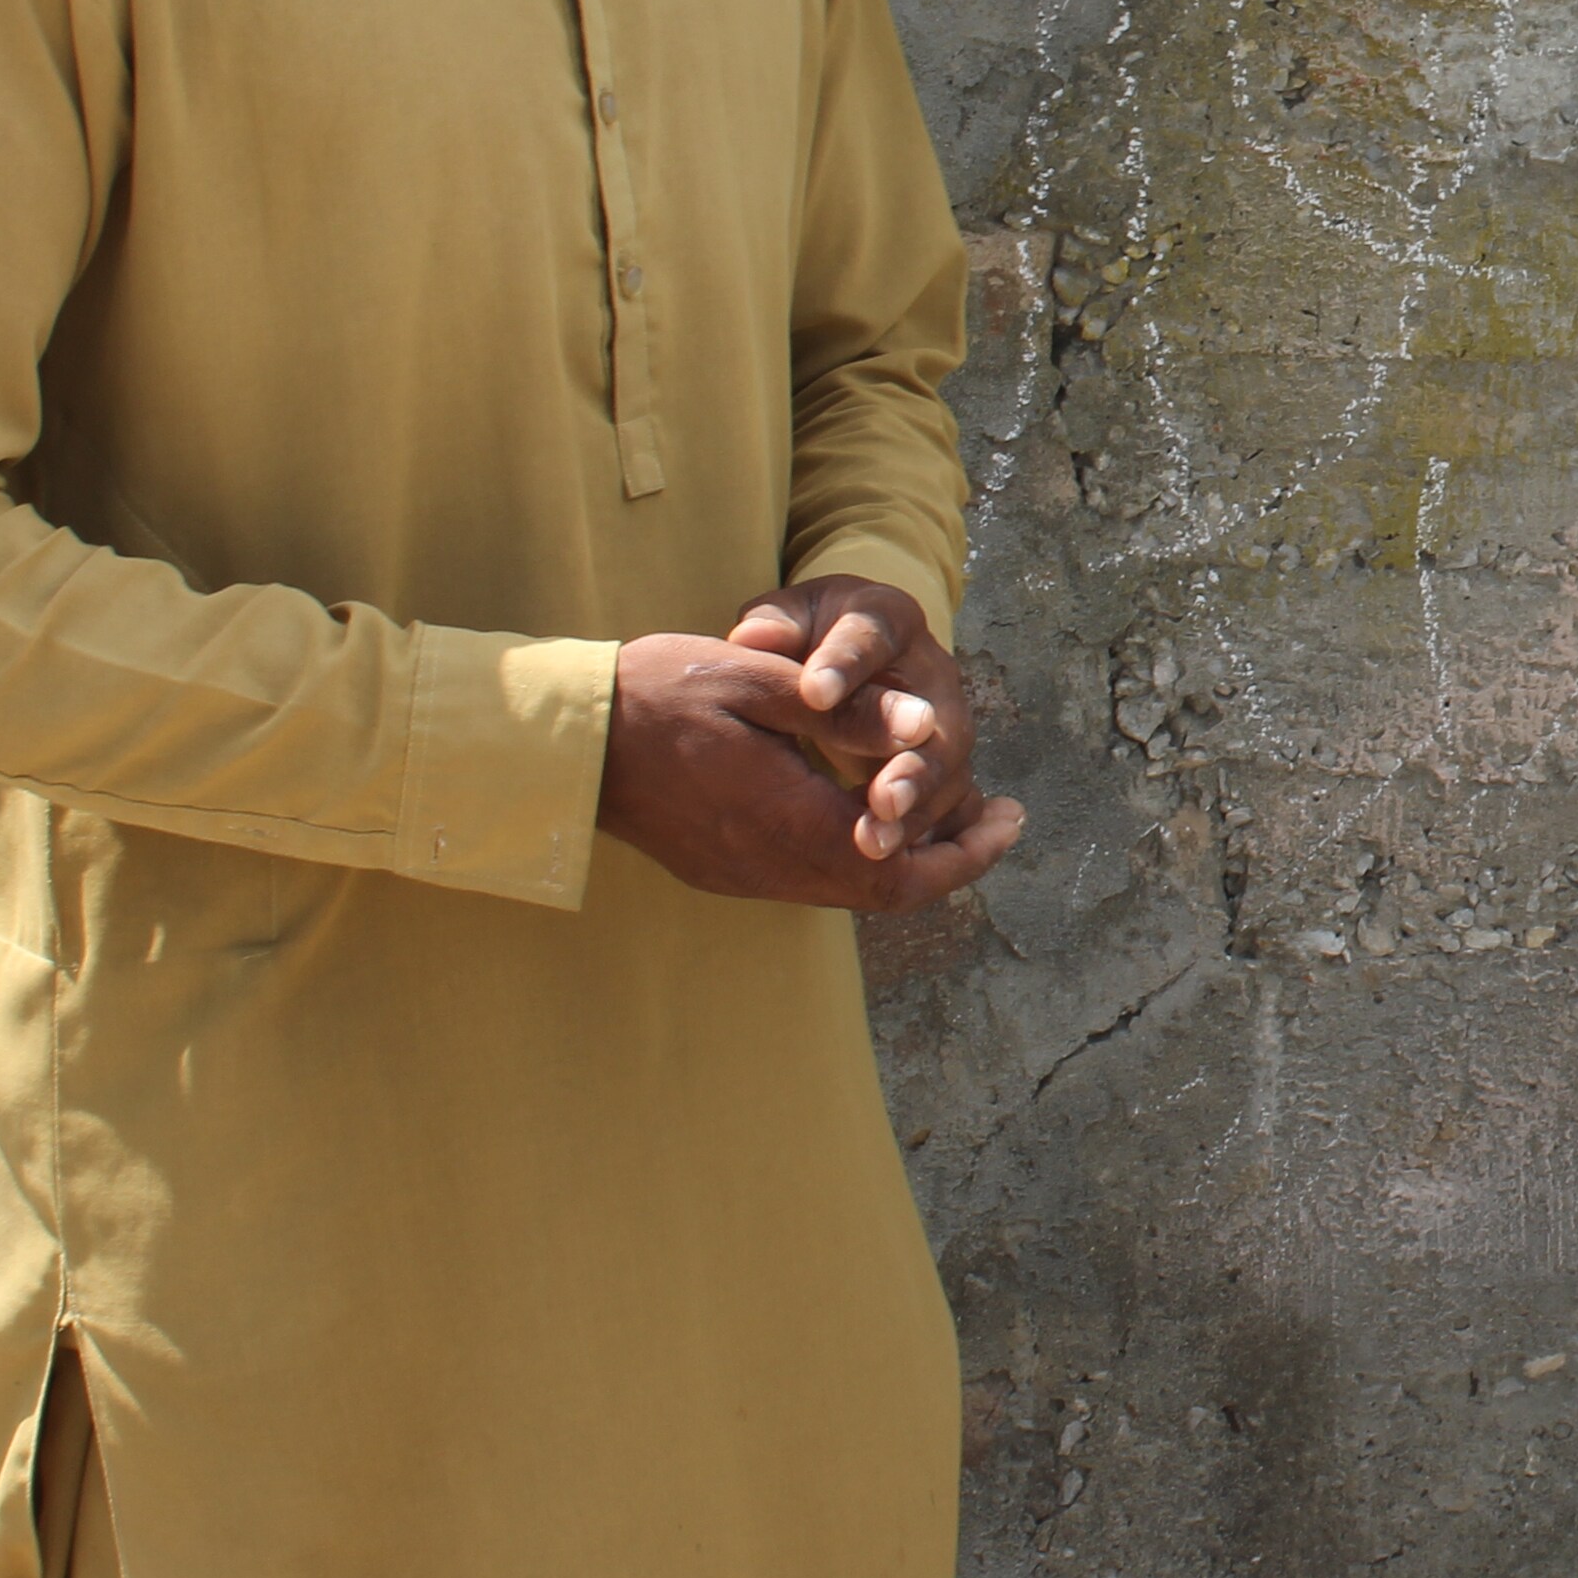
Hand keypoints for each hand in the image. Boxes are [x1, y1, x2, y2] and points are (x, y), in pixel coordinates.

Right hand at [599, 628, 1024, 911]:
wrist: (566, 738)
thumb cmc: (659, 693)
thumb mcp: (759, 683)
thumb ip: (847, 711)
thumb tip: (928, 728)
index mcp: (786, 822)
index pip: (901, 871)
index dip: (966, 853)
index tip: (1011, 817)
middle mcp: (768, 866)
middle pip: (884, 893)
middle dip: (950, 860)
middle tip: (999, 817)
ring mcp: (741, 875)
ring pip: (847, 890)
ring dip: (904, 858)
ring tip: (949, 809)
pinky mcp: (722, 868)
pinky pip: (809, 877)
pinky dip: (858, 854)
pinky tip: (871, 810)